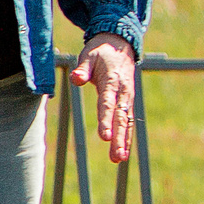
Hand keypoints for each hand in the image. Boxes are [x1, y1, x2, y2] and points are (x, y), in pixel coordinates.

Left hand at [72, 34, 137, 162]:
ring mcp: (127, 98)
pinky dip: (126, 136)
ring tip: (119, 159)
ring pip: (126, 122)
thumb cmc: (100, 52)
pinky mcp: (127, 102)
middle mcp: (123, 92)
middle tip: (116, 156)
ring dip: (123, 141)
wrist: (120, 44)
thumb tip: (76, 78)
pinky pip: (127, 121)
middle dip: (118, 138)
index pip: (107, 104)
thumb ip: (82, 69)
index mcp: (112, 81)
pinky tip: (123, 153)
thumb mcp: (88, 56)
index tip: (104, 136)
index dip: (106, 120)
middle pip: (120, 118)